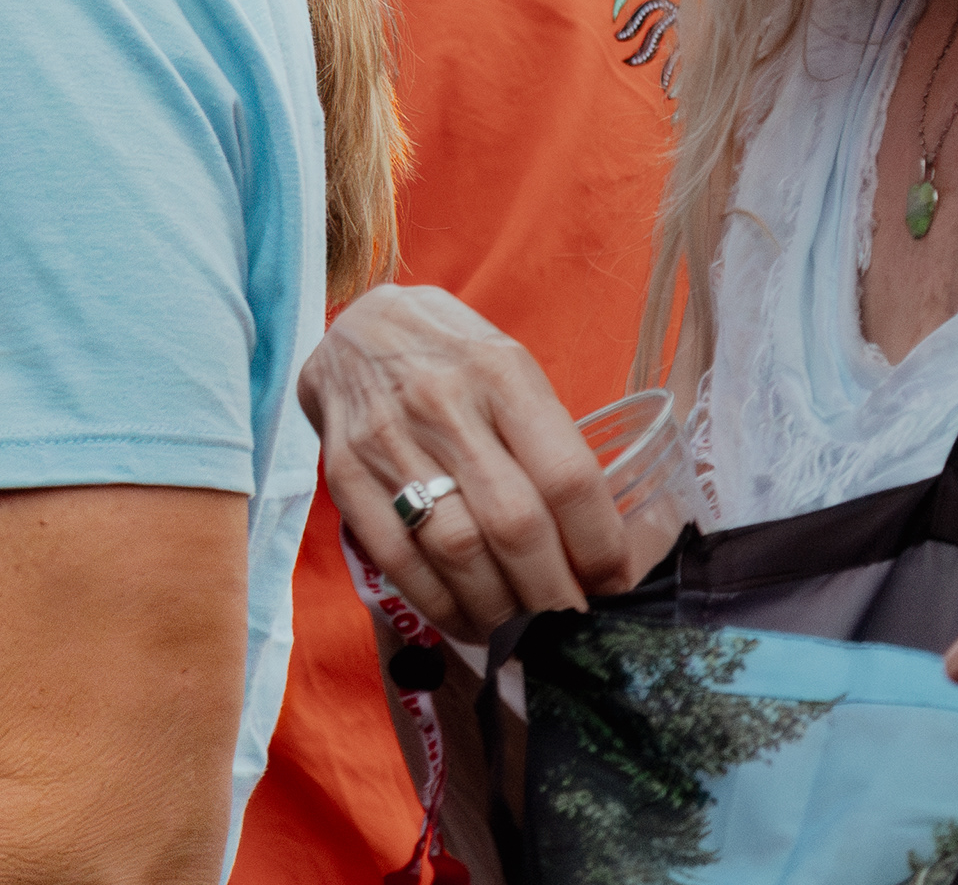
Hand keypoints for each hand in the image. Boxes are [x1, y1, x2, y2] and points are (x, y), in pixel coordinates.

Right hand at [299, 283, 636, 641]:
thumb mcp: (511, 369)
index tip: (614, 586)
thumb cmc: (454, 355)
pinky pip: (398, 558)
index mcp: (501, 373)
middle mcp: (444, 404)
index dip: (599, 547)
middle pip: (514, 524)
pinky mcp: (343, 473)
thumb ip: (548, 442)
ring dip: (499, 608)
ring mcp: (387, 440)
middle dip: (553, 594)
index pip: (566, 477)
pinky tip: (467, 620)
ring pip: (457, 550)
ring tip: (523, 631)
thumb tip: (601, 543)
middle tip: (573, 628)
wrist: (354, 326)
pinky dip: (440, 603)